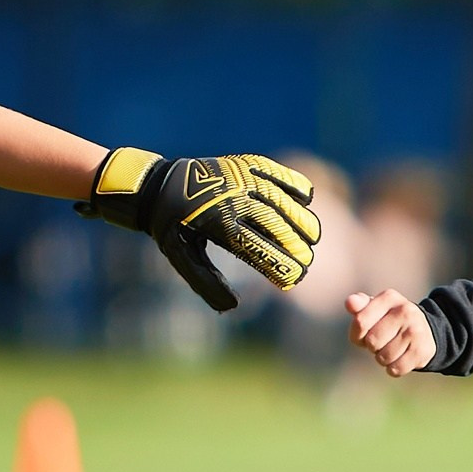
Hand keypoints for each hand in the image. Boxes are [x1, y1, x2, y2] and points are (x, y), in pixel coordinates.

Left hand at [80, 148, 319, 311]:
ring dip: (300, 219)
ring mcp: (240, 179)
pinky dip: (293, 185)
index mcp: (217, 224)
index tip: (293, 278)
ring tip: (314, 237)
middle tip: (307, 262)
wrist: (158, 185)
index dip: (279, 264)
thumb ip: (206, 283)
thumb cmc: (171, 227)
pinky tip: (306, 201)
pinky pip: (276, 172)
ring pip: (280, 199)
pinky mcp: (244, 165)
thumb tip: (233, 307)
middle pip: (275, 224)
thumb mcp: (181, 258)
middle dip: (295, 245)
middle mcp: (233, 199)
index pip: (257, 248)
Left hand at [346, 290, 434, 376]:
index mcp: (389, 297)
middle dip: (372, 346)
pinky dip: (393, 368)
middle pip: (372, 342)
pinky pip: (396, 369)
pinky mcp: (423, 350)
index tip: (365, 332)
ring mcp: (416, 330)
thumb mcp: (373, 310)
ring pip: (383, 357)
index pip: (360, 322)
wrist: (424, 332)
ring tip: (393, 348)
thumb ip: (358, 306)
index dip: (357, 334)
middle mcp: (405, 310)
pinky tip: (401, 358)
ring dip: (383, 358)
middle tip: (384, 340)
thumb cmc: (388, 321)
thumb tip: (350, 302)